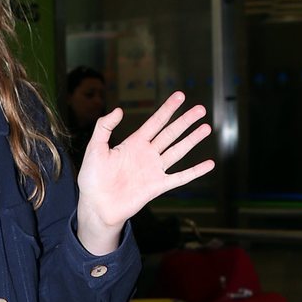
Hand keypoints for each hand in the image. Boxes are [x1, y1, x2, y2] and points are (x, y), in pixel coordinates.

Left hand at [75, 91, 213, 252]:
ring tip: (207, 127)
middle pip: (171, 133)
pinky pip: (180, 178)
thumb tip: (119, 110)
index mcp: (134, 143)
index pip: (155, 122)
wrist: (96, 206)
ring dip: (192, 140)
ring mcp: (154, 170)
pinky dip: (195, 172)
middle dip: (186, 121)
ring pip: (178, 151)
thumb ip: (104, 127)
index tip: (181, 95)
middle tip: (201, 109)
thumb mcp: (95, 148)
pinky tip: (209, 165)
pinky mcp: (157, 186)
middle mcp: (147, 154)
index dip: (168, 109)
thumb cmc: (92, 178)